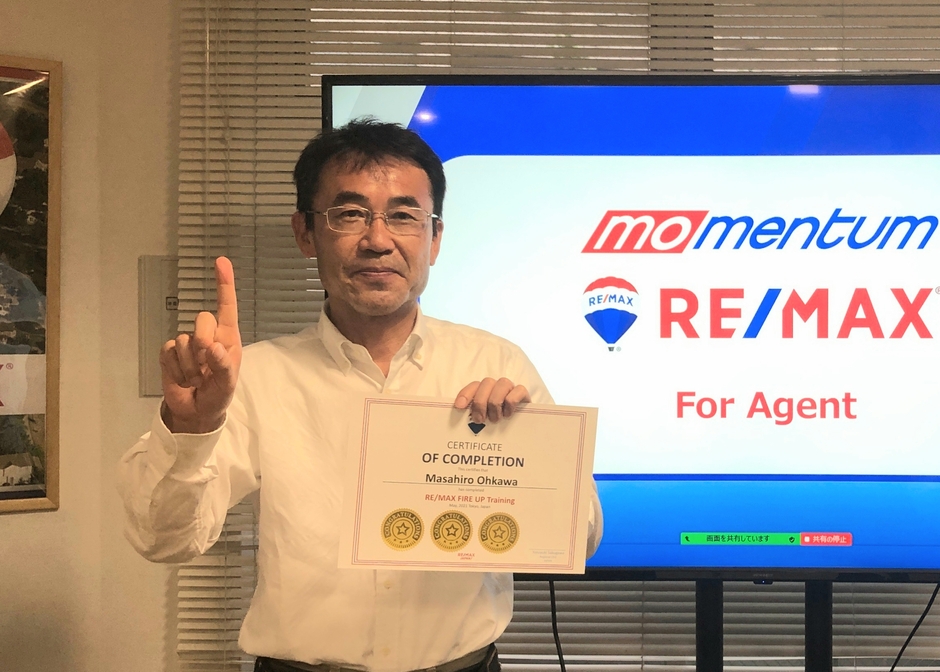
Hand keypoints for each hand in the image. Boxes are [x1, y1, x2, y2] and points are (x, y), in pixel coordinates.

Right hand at [159, 257, 241, 432]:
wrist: (195, 412)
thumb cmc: (217, 394)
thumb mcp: (227, 385)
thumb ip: (223, 366)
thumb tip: (213, 348)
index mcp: (227, 338)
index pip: (227, 306)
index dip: (224, 284)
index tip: (221, 261)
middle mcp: (208, 336)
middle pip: (202, 319)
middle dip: (203, 343)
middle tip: (206, 366)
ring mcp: (187, 344)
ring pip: (183, 340)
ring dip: (190, 366)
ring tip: (197, 380)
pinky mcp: (169, 354)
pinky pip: (168, 352)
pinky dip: (176, 370)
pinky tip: (183, 379)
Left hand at [454, 378, 529, 423]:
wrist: (520, 430)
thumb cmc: (496, 425)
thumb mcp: (482, 421)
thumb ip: (472, 416)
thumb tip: (459, 414)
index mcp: (482, 390)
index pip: (472, 387)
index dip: (465, 395)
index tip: (459, 407)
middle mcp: (495, 385)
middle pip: (486, 384)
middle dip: (480, 403)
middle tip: (480, 420)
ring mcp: (509, 387)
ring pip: (501, 386)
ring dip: (495, 405)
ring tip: (495, 420)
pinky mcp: (522, 392)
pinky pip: (516, 392)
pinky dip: (510, 405)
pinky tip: (508, 415)